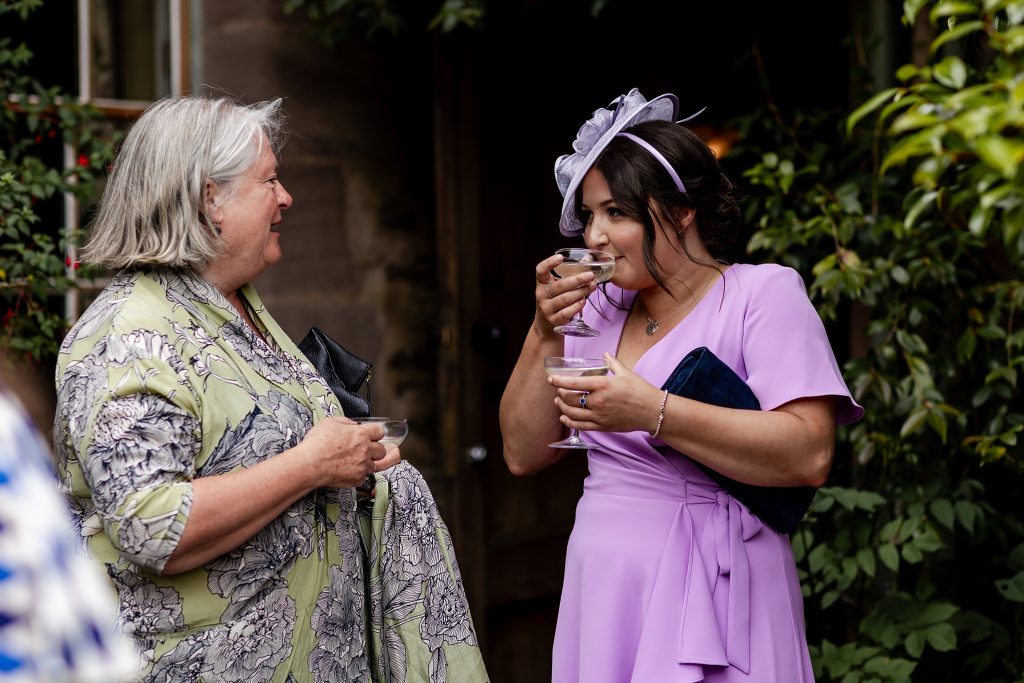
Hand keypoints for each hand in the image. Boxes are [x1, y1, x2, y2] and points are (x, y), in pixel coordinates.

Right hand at [298, 416, 388, 487]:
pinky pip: (363, 477)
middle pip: (381, 450)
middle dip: (374, 450)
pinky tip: (345, 471)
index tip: (370, 436)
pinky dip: (356, 475)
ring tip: (350, 462)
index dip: (374, 434)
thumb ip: (346, 422)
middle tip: (362, 451)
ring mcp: (363, 465)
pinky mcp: (358, 479)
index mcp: (361, 434)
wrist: (309, 464)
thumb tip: (352, 424)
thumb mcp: (330, 422)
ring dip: (365, 463)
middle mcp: (365, 450)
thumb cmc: (317, 444)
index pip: (379, 432)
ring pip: (373, 465)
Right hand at [534, 252, 596, 337]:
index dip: (549, 263)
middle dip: (577, 280)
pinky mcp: (554, 321)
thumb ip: (567, 278)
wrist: (545, 327)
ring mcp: (547, 309)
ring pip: (565, 299)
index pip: (541, 271)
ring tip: (592, 286)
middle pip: (559, 286)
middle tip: (591, 275)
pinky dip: (577, 306)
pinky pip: (566, 313)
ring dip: (581, 292)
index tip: (561, 257)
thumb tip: (588, 265)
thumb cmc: (554, 302)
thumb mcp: (555, 289)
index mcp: (541, 284)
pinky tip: (584, 301)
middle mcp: (541, 296)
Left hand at [548, 354, 663, 434]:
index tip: (551, 379)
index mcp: (602, 385)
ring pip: (571, 413)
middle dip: (560, 393)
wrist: (652, 411)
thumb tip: (605, 354)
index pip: (573, 383)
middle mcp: (597, 401)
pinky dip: (569, 422)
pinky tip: (564, 417)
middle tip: (559, 390)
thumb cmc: (640, 390)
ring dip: (562, 407)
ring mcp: (599, 416)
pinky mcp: (602, 426)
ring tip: (558, 402)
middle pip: (569, 398)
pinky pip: (580, 426)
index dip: (558, 381)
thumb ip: (612, 362)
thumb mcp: (625, 373)